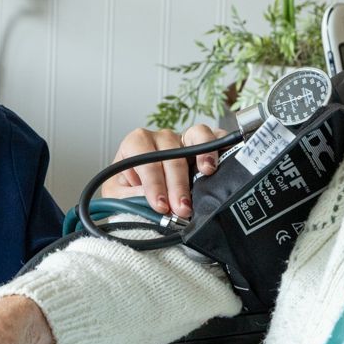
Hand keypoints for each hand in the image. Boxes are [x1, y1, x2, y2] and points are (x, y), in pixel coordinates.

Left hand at [100, 124, 225, 217]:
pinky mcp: (205, 145)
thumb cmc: (128, 190)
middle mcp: (162, 138)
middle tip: (182, 208)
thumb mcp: (119, 196)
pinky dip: (222, 145)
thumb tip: (150, 202)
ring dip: (203, 153)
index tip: (160, 205)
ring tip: (207, 172)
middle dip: (177, 183)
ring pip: (196, 135)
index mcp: (136, 143)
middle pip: (172, 152)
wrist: (143, 193)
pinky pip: (216, 137)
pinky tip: (224, 160)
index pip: (144, 158)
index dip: (153, 182)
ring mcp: (184, 139)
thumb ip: (130, 197)